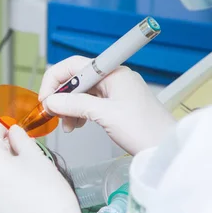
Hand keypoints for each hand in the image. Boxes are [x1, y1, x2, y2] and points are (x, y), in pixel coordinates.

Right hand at [39, 56, 175, 154]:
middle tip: (51, 113)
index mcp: (113, 73)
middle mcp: (113, 78)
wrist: (165, 148)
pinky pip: (89, 103)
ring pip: (81, 93)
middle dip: (61, 96)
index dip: (56, 79)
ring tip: (66, 125)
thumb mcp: (104, 115)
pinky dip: (78, 113)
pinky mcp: (115, 104)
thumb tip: (51, 101)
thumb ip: (75, 105)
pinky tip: (75, 125)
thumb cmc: (144, 129)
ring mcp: (114, 91)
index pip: (74, 65)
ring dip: (68, 107)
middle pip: (76, 79)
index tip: (46, 98)